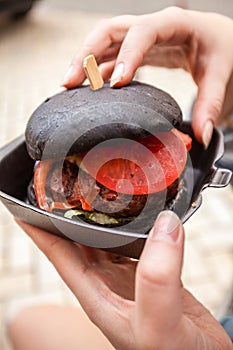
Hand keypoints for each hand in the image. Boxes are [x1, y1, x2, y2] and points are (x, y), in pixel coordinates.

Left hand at [16, 211, 231, 349]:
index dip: (40, 230)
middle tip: (65, 188)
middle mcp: (109, 284)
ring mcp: (130, 279)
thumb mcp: (157, 326)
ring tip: (94, 194)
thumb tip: (164, 227)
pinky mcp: (152, 275)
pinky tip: (137, 216)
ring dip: (98, 219)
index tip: (26, 206)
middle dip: (68, 216)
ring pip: (106, 240)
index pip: (59, 254)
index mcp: (97, 295)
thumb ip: (158, 279)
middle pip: (78, 242)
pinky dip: (133, 226)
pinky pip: (137, 242)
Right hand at [62, 7, 232, 147]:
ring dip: (82, 61)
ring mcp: (139, 37)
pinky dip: (93, 69)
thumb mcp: (219, 72)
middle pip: (109, 31)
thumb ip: (211, 104)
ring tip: (67, 86)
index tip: (116, 82)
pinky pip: (108, 56)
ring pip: (102, 42)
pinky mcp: (134, 50)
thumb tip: (202, 135)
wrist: (215, 39)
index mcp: (174, 23)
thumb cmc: (218, 47)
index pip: (144, 32)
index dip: (127, 55)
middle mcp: (150, 27)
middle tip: (71, 81)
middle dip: (87, 54)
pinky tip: (84, 87)